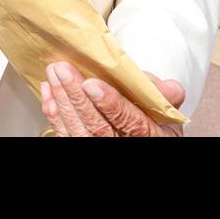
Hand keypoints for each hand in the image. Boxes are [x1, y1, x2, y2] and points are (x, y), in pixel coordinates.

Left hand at [40, 61, 183, 136]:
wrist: (142, 132)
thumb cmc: (151, 117)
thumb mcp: (165, 108)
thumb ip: (164, 94)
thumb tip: (170, 88)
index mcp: (149, 135)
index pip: (131, 123)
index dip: (111, 104)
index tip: (92, 84)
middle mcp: (124, 145)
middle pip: (98, 127)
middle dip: (77, 97)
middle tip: (64, 70)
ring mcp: (102, 148)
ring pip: (79, 131)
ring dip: (63, 100)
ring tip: (54, 74)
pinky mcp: (83, 144)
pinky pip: (66, 134)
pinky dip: (54, 113)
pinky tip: (49, 92)